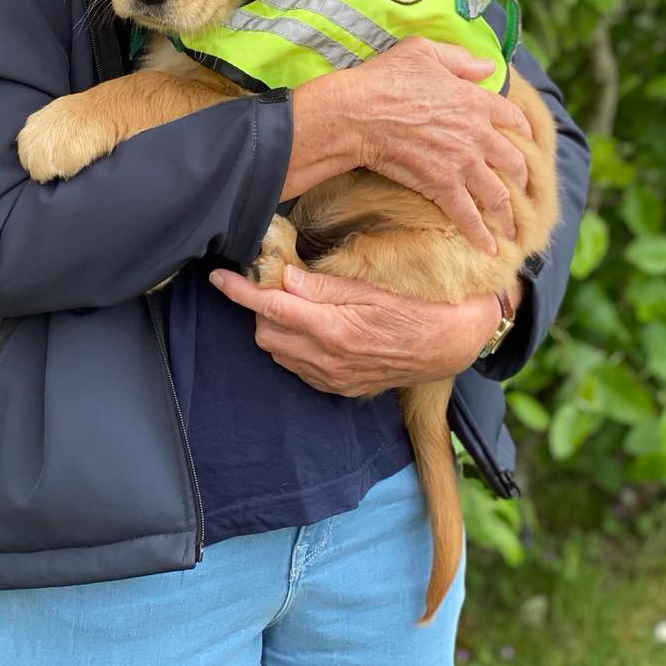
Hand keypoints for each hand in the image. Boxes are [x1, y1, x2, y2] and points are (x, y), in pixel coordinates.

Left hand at [209, 265, 505, 394]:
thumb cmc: (412, 308)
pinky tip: (312, 330)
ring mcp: (332, 378)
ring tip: (296, 306)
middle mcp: (327, 359)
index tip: (218, 276)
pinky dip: (293, 348)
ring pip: (278, 353)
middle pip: (266, 333)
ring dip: (276, 328)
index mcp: (333, 329)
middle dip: (260, 308)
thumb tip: (284, 278)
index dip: (239, 291)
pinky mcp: (339, 388)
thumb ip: (323, 287)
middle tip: (274, 284)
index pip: (270, 308)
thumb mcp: (369, 288)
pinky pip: (298, 369)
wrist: (447, 345)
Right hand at [339, 37, 532, 255]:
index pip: (512, 116)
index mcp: (475, 100)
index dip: (522, 131)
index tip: (527, 142)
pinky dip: (480, 235)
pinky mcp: (443, 186)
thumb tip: (489, 66)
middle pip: (513, 160)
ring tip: (512, 229)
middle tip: (521, 190)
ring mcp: (462, 162)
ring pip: (497, 193)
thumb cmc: (385, 78)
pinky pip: (468, 216)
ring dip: (507, 214)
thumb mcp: (424, 51)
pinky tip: (488, 249)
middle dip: (521, 178)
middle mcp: (477, 134)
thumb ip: (460, 59)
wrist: (360, 113)